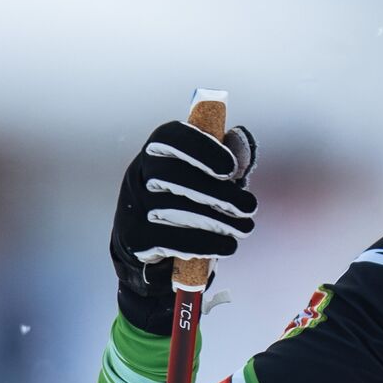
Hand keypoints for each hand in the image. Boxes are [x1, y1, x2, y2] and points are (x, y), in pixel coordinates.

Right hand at [110, 120, 256, 330]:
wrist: (156, 247)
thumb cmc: (192, 201)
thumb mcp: (212, 177)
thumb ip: (230, 157)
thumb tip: (239, 136)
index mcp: (157, 152)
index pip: (170, 137)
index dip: (202, 149)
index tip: (232, 169)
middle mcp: (138, 175)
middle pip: (171, 173)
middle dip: (217, 191)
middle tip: (249, 207)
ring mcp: (133, 206)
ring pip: (172, 208)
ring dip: (218, 220)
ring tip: (245, 227)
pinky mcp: (136, 238)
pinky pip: (170, 239)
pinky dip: (205, 243)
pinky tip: (228, 245)